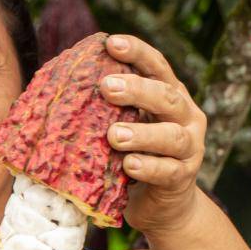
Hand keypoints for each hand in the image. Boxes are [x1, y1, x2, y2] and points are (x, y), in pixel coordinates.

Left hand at [102, 34, 206, 234]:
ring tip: (114, 135)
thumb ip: (107, 110)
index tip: (110, 43)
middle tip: (106, 88)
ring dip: (142, 133)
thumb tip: (60, 88)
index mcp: (170, 95)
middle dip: (137, 90)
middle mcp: (186, 116)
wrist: (163, 207)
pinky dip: (148, 167)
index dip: (137, 52)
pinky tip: (129, 165)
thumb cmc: (133, 157)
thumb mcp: (123, 127)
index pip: (157, 66)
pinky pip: (168, 171)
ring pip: (171, 135)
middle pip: (167, 96)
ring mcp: (190, 147)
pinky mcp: (183, 178)